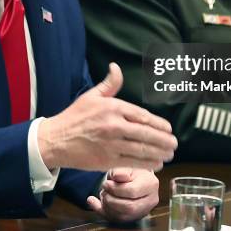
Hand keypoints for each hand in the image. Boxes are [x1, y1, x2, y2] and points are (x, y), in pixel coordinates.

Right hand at [38, 63, 176, 170]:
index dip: (159, 124)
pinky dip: (147, 164)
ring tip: (169, 155)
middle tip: (174, 144)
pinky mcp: (107, 160)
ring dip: (159, 153)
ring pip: (142, 149)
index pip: (142, 116)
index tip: (169, 129)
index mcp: (113, 107)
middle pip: (146, 134)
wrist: (56, 139)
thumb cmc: (74, 117)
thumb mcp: (92, 96)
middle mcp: (114, 125)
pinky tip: (155, 163)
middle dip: (164, 141)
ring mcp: (111, 144)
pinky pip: (132, 162)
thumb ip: (109, 84)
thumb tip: (116, 67)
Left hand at [87, 168, 158, 222]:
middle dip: (111, 200)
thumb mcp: (125, 166)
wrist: (136, 177)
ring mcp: (143, 211)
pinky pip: (117, 220)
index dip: (116, 189)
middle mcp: (150, 200)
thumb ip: (120, 171)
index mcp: (151, 183)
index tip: (106, 183)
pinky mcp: (133, 218)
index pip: (132, 191)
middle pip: (129, 207)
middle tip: (103, 190)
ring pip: (123, 216)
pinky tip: (95, 202)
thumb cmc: (131, 170)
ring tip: (103, 194)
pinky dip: (104, 211)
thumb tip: (116, 176)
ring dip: (107, 206)